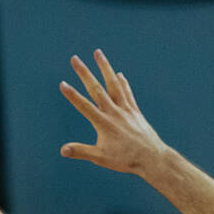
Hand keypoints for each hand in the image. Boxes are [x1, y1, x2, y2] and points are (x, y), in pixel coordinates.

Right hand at [58, 49, 167, 176]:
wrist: (151, 157)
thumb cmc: (125, 159)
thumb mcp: (100, 158)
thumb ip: (81, 151)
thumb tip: (63, 150)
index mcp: (103, 123)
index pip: (84, 106)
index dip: (72, 95)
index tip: (62, 83)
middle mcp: (114, 112)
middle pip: (96, 88)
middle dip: (84, 73)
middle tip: (75, 59)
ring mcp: (125, 109)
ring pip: (113, 84)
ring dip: (104, 67)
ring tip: (98, 53)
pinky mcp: (134, 111)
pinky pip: (127, 93)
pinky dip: (122, 83)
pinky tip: (118, 74)